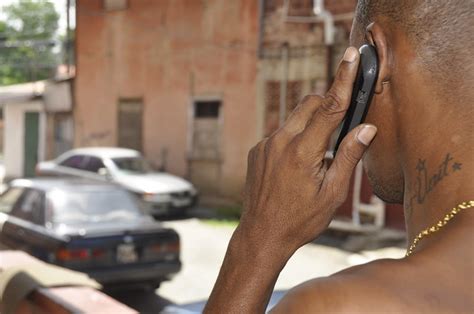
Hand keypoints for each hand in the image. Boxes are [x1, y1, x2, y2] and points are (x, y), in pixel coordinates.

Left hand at [237, 47, 376, 256]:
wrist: (262, 234)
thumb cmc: (301, 219)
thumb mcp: (333, 194)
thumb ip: (349, 157)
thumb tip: (367, 128)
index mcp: (303, 151)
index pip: (330, 106)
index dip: (344, 79)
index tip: (351, 55)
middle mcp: (280, 141)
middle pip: (309, 103)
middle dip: (327, 105)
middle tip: (337, 129)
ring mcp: (265, 144)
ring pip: (294, 117)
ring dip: (310, 125)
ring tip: (314, 158)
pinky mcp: (257, 150)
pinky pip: (280, 133)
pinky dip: (294, 138)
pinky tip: (294, 166)